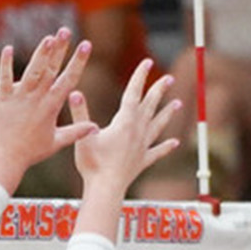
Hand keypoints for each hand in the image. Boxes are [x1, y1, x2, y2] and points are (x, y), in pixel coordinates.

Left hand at [0, 30, 97, 190]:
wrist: (3, 157)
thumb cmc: (29, 152)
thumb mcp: (56, 142)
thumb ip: (76, 131)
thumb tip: (95, 128)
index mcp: (51, 105)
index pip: (69, 78)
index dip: (78, 60)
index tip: (86, 44)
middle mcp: (37, 97)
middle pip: (51, 68)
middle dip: (60, 48)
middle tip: (66, 30)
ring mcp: (19, 96)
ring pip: (32, 70)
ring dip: (40, 53)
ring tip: (49, 37)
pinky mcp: (2, 97)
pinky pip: (4, 77)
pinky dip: (5, 63)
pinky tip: (8, 48)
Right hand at [69, 59, 182, 193]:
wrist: (106, 188)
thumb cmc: (93, 163)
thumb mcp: (83, 136)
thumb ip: (80, 113)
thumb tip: (73, 92)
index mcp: (125, 121)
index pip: (133, 93)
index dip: (139, 76)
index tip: (146, 62)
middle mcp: (138, 130)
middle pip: (150, 106)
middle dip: (159, 90)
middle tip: (168, 78)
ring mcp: (142, 146)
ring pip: (158, 125)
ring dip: (167, 113)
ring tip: (177, 104)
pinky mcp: (143, 161)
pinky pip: (158, 151)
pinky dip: (166, 146)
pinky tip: (175, 143)